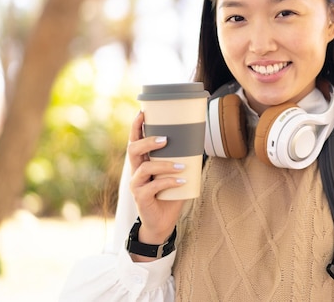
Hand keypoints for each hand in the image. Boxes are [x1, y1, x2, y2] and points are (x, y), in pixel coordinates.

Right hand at [127, 111, 185, 252]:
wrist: (162, 222)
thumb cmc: (170, 194)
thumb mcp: (175, 174)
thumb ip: (182, 159)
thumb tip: (199, 141)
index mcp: (142, 161)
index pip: (134, 140)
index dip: (136, 126)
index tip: (143, 112)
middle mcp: (135, 171)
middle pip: (133, 150)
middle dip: (148, 142)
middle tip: (166, 139)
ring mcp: (136, 185)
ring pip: (144, 169)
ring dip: (164, 165)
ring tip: (182, 166)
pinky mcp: (141, 198)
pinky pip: (153, 187)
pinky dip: (169, 182)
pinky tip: (182, 181)